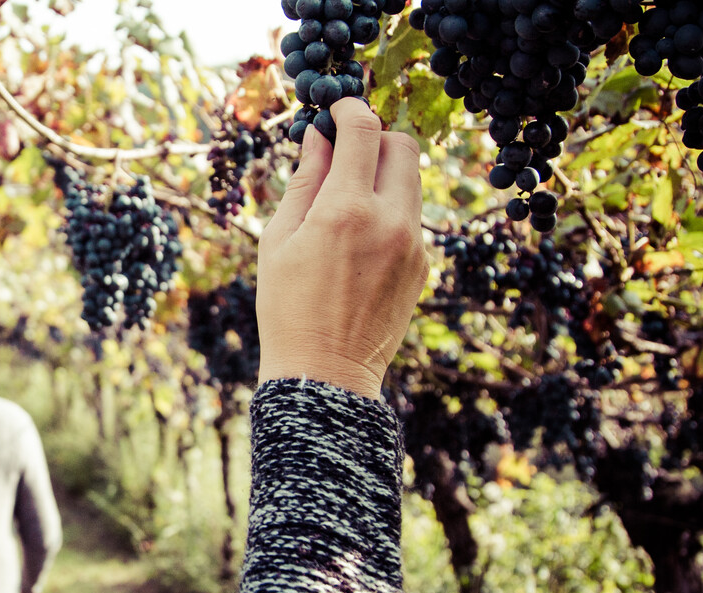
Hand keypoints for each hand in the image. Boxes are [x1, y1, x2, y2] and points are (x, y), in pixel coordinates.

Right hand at [257, 96, 428, 398]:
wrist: (325, 374)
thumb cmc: (287, 307)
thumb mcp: (280, 240)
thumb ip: (304, 180)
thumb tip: (317, 136)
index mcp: (346, 209)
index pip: (362, 129)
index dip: (348, 108)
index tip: (335, 109)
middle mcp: (389, 220)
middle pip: (403, 145)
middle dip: (375, 137)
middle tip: (345, 152)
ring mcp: (412, 244)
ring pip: (412, 181)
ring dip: (384, 173)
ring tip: (348, 198)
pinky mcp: (422, 265)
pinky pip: (411, 217)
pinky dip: (389, 210)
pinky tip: (358, 240)